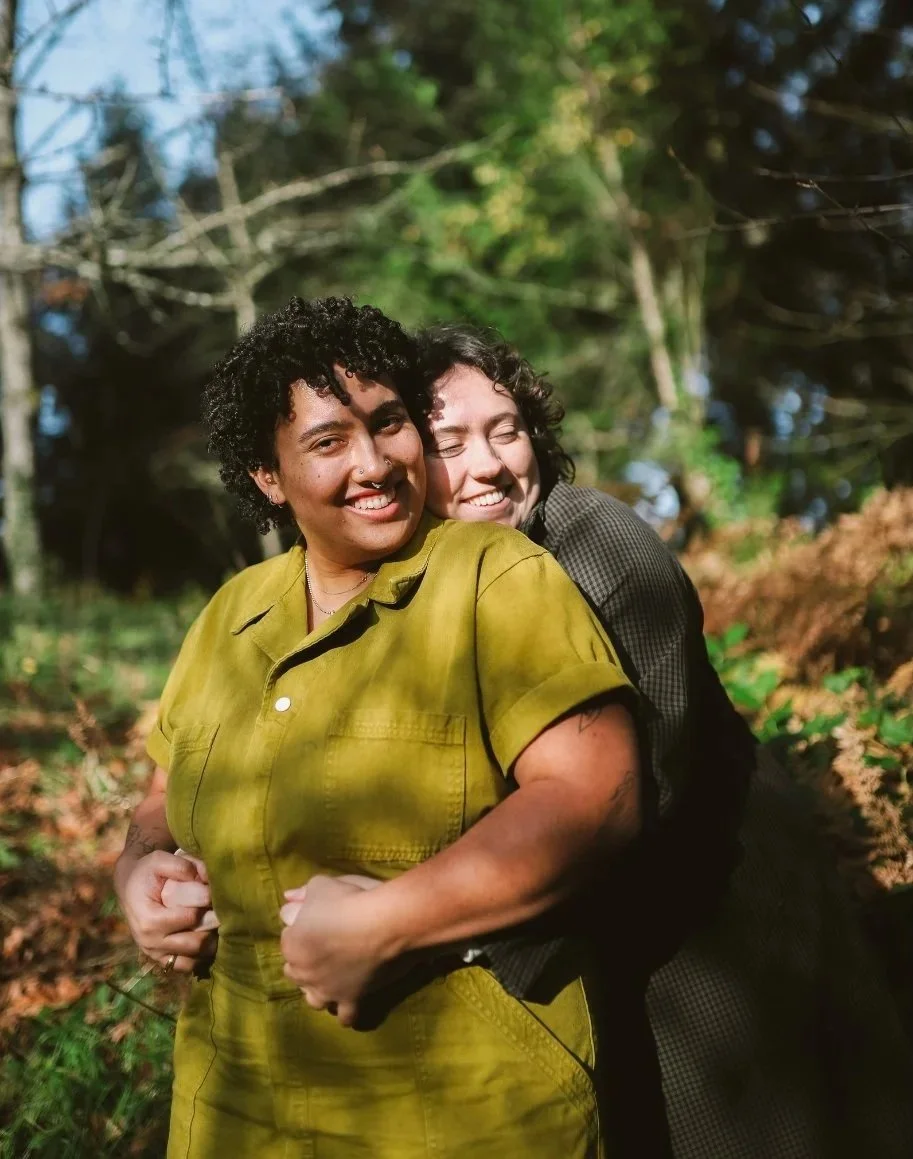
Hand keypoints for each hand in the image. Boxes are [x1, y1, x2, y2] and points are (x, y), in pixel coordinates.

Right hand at [115, 850, 216, 972]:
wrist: (130, 887)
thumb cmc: (147, 872)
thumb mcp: (159, 860)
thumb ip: (182, 866)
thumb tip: (205, 876)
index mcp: (150, 921)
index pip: (190, 918)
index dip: (207, 904)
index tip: (215, 893)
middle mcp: (150, 943)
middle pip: (196, 943)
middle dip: (213, 927)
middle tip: (223, 911)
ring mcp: (155, 954)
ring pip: (194, 959)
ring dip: (210, 944)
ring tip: (217, 924)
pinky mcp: (161, 960)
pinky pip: (187, 967)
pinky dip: (200, 957)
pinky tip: (208, 938)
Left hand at [279, 875, 390, 1026]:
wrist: (384, 923)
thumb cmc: (349, 900)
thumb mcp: (320, 885)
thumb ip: (302, 894)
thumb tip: (288, 898)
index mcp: (292, 944)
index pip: (287, 936)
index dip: (301, 927)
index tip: (316, 920)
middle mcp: (303, 972)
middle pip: (294, 971)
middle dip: (304, 961)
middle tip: (323, 947)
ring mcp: (326, 990)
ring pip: (313, 999)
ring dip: (318, 989)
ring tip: (330, 977)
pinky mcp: (351, 1000)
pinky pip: (345, 1016)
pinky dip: (345, 1011)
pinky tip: (349, 1001)